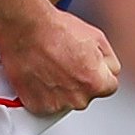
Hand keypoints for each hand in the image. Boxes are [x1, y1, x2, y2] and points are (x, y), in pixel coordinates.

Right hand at [0, 4, 120, 116]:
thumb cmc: (56, 30)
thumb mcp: (97, 38)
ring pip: (65, 100)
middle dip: (79, 82)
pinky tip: (41, 74)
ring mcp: (56, 104)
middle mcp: (78, 98)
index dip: (97, 73)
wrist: (26, 28)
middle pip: (85, 95)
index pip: (108, 87)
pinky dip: (43, 93)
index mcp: (96, 83)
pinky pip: (45, 104)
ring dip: (60, 88)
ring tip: (51, 66)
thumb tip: (109, 71)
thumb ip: (109, 61)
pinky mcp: (37, 106)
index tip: (87, 66)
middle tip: (65, 62)